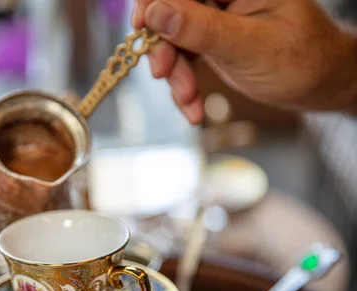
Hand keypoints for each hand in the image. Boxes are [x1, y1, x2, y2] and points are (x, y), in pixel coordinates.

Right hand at [132, 0, 356, 123]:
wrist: (320, 85)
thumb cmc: (302, 60)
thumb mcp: (251, 47)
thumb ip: (203, 29)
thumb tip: (157, 13)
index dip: (153, 1)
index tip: (142, 27)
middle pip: (169, 10)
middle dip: (164, 47)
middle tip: (164, 74)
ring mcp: (213, 18)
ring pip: (170, 38)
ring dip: (174, 73)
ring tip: (189, 100)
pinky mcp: (209, 41)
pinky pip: (182, 59)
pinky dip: (183, 86)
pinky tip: (193, 109)